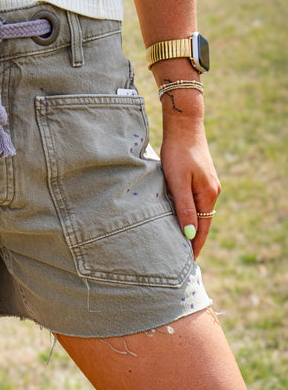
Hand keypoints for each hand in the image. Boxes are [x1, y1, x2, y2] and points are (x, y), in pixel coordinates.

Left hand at [160, 113, 220, 258]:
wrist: (184, 126)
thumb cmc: (178, 152)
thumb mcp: (177, 181)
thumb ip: (184, 207)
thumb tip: (189, 233)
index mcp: (208, 195)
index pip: (202, 229)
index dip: (194, 246)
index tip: (186, 263)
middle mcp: (212, 192)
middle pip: (202, 223)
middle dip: (193, 240)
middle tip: (180, 259)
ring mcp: (208, 185)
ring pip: (199, 213)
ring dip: (190, 228)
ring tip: (178, 244)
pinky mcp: (201, 178)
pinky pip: (196, 203)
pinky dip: (189, 214)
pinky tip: (180, 219)